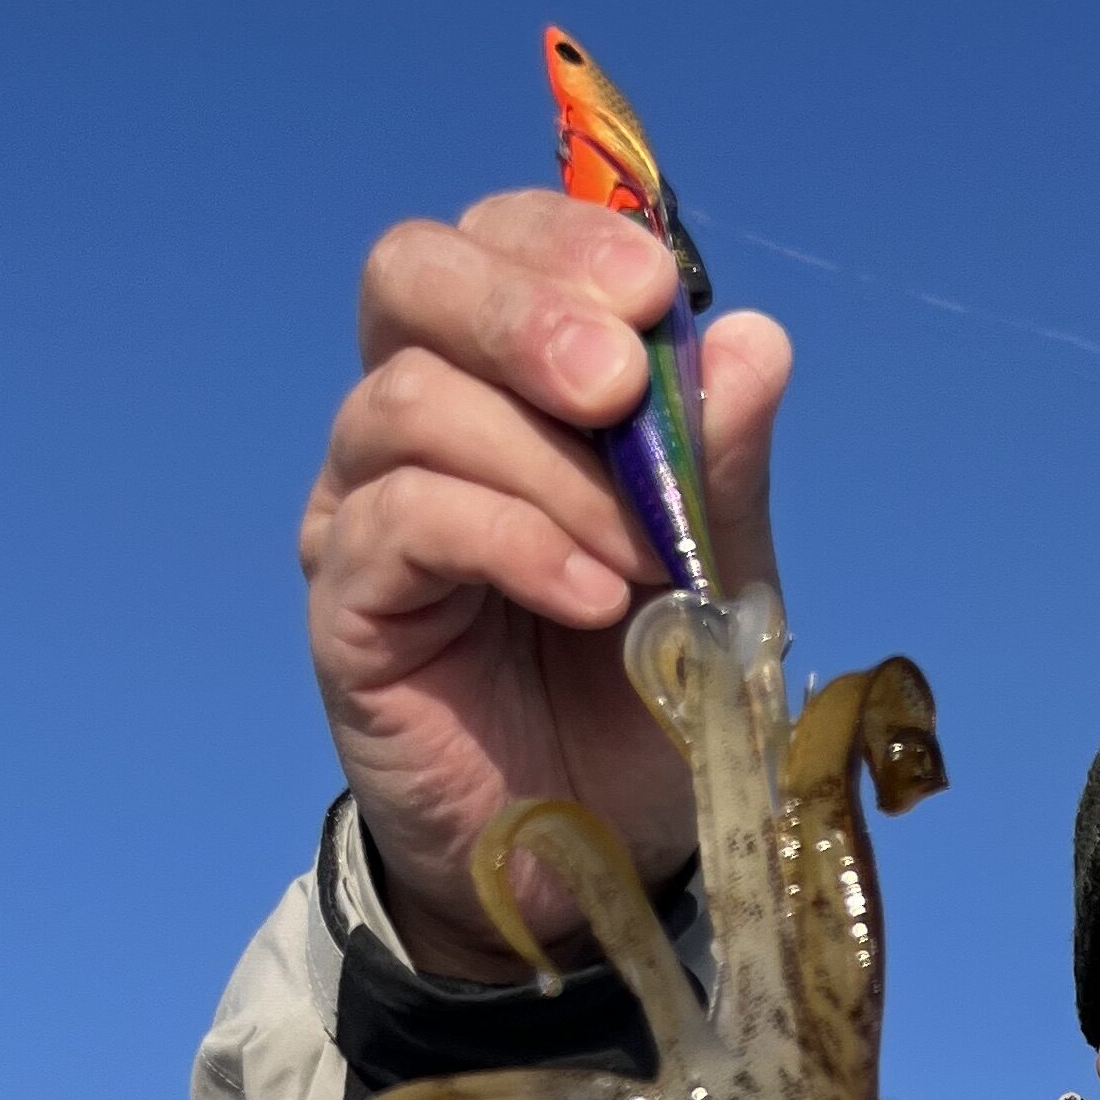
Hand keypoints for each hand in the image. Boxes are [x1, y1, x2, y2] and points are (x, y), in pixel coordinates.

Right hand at [301, 190, 790, 975]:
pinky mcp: (349, 602)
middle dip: (522, 307)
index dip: (564, 240)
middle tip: (616, 385)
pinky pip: (400, 521)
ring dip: (545, 464)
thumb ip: (721, 466)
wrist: (592, 859)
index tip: (653, 294)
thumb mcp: (716, 576)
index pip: (495, 240)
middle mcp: (416, 421)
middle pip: (408, 275)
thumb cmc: (643, 700)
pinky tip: (589, 597)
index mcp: (505, 382)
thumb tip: (751, 339)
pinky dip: (510, 540)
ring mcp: (366, 507)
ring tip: (637, 558)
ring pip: (408, 399)